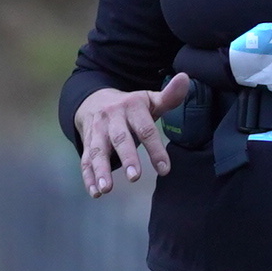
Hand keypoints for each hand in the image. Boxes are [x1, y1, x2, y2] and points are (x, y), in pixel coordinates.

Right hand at [78, 75, 191, 197]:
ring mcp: (96, 131)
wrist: (94, 99)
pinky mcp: (86, 142)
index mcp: (131, 107)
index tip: (165, 169)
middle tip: (135, 178)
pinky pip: (85, 160)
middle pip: (120, 139)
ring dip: (100, 170)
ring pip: (97, 151)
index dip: (155, 149)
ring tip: (106, 189)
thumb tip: (186, 77)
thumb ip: (169, 96)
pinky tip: (95, 192)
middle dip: (127, 158)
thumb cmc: (131, 107)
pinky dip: (88, 177)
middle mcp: (112, 118)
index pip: (145, 129)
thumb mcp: (149, 100)